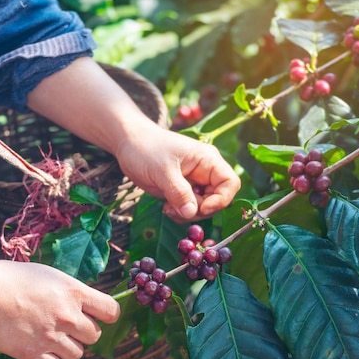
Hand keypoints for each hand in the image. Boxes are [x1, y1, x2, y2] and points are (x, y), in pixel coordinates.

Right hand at [0, 258, 119, 358]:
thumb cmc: (13, 278)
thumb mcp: (50, 275)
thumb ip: (70, 291)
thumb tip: (82, 304)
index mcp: (75, 292)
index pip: (111, 310)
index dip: (107, 315)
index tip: (101, 316)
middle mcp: (68, 316)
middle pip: (94, 335)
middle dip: (84, 332)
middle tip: (67, 326)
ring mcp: (52, 337)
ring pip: (77, 354)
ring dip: (68, 348)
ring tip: (52, 338)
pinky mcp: (34, 354)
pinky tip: (42, 351)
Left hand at [115, 122, 240, 221]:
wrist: (129, 144)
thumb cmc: (146, 149)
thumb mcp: (162, 170)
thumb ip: (178, 192)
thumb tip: (192, 212)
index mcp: (208, 160)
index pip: (230, 183)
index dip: (220, 200)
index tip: (200, 208)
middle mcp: (205, 172)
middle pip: (218, 200)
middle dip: (200, 210)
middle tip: (176, 208)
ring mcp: (195, 183)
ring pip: (204, 208)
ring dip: (188, 214)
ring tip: (168, 207)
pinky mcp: (183, 192)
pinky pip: (190, 209)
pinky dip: (181, 214)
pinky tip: (166, 207)